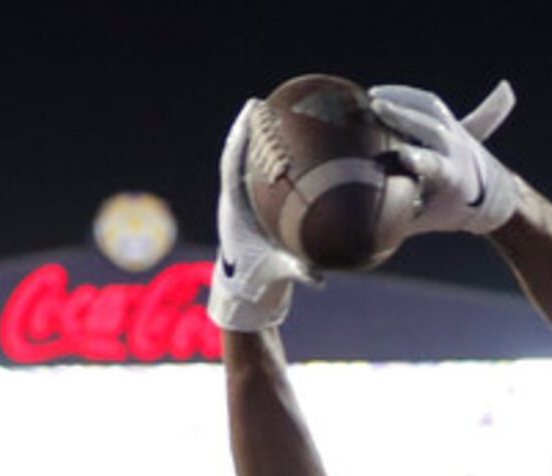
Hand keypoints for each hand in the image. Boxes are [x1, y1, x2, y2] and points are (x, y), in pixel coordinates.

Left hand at [209, 102, 312, 332]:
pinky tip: (291, 152)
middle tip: (262, 104)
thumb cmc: (257, 282)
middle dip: (251, 130)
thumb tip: (318, 277)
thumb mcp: (279, 275)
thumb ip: (297, 273)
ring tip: (273, 118)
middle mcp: (234, 199)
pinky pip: (262, 180)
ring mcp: (242, 203)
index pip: (233, 162)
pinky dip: (272, 164)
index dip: (241, 136)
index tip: (251, 111)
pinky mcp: (252, 209)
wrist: (245, 294)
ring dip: (260, 143)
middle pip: (239, 156)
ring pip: (249, 165)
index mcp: (234, 208)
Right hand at [366, 81, 522, 236]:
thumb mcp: (426, 220)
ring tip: (373, 97)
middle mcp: (457, 152)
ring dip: (402, 98)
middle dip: (405, 116)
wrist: (493, 195)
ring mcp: (456, 132)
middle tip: (376, 107)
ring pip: (432, 107)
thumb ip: (399, 218)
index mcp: (453, 179)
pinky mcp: (450, 120)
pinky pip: (429, 101)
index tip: (403, 156)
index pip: (437, 167)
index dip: (421, 161)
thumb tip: (363, 223)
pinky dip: (404, 94)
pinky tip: (378, 93)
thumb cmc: (449, 211)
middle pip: (432, 129)